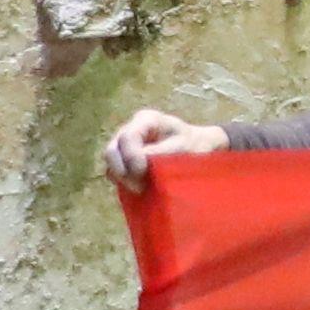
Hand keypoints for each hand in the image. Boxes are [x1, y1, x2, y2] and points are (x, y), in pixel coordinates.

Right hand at [100, 110, 224, 190]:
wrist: (199, 148)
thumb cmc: (193, 144)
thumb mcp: (182, 146)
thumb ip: (160, 152)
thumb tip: (140, 162)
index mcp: (146, 120)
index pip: (128, 137)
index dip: (131, 157)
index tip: (143, 173)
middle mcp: (130, 129)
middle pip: (111, 151)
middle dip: (122, 171)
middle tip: (139, 187)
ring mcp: (124, 144)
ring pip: (110, 163)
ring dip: (122, 178)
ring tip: (141, 189)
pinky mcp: (123, 159)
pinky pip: (114, 171)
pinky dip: (122, 181)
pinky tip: (137, 188)